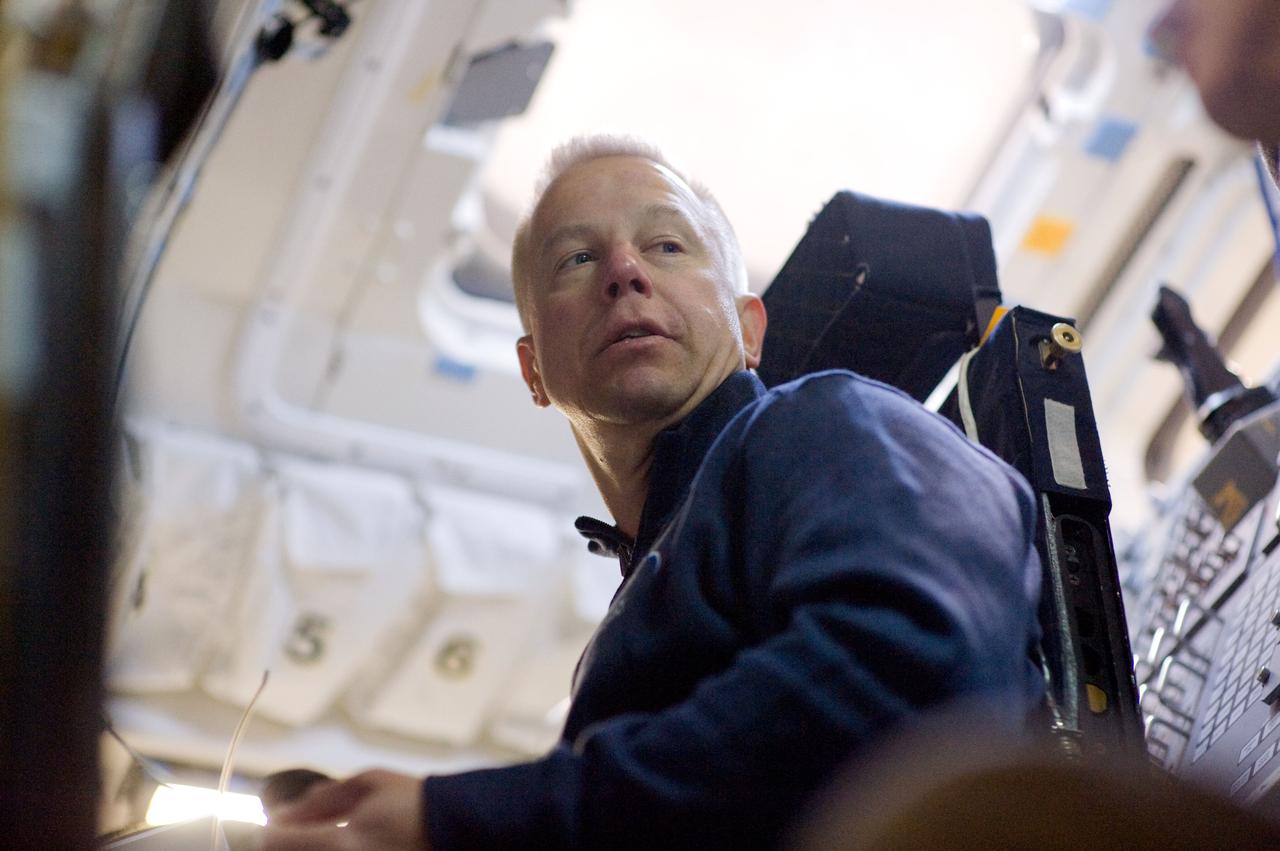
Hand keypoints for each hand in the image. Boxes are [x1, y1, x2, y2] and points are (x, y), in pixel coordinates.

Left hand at [261, 768, 428, 850]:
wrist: (453, 824)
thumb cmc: (412, 800)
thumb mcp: (370, 783)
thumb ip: (325, 798)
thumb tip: (288, 810)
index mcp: (344, 841)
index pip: (281, 842)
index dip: (269, 830)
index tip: (273, 820)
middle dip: (284, 843)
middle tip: (292, 829)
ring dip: (306, 847)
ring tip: (320, 833)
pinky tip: (339, 842)